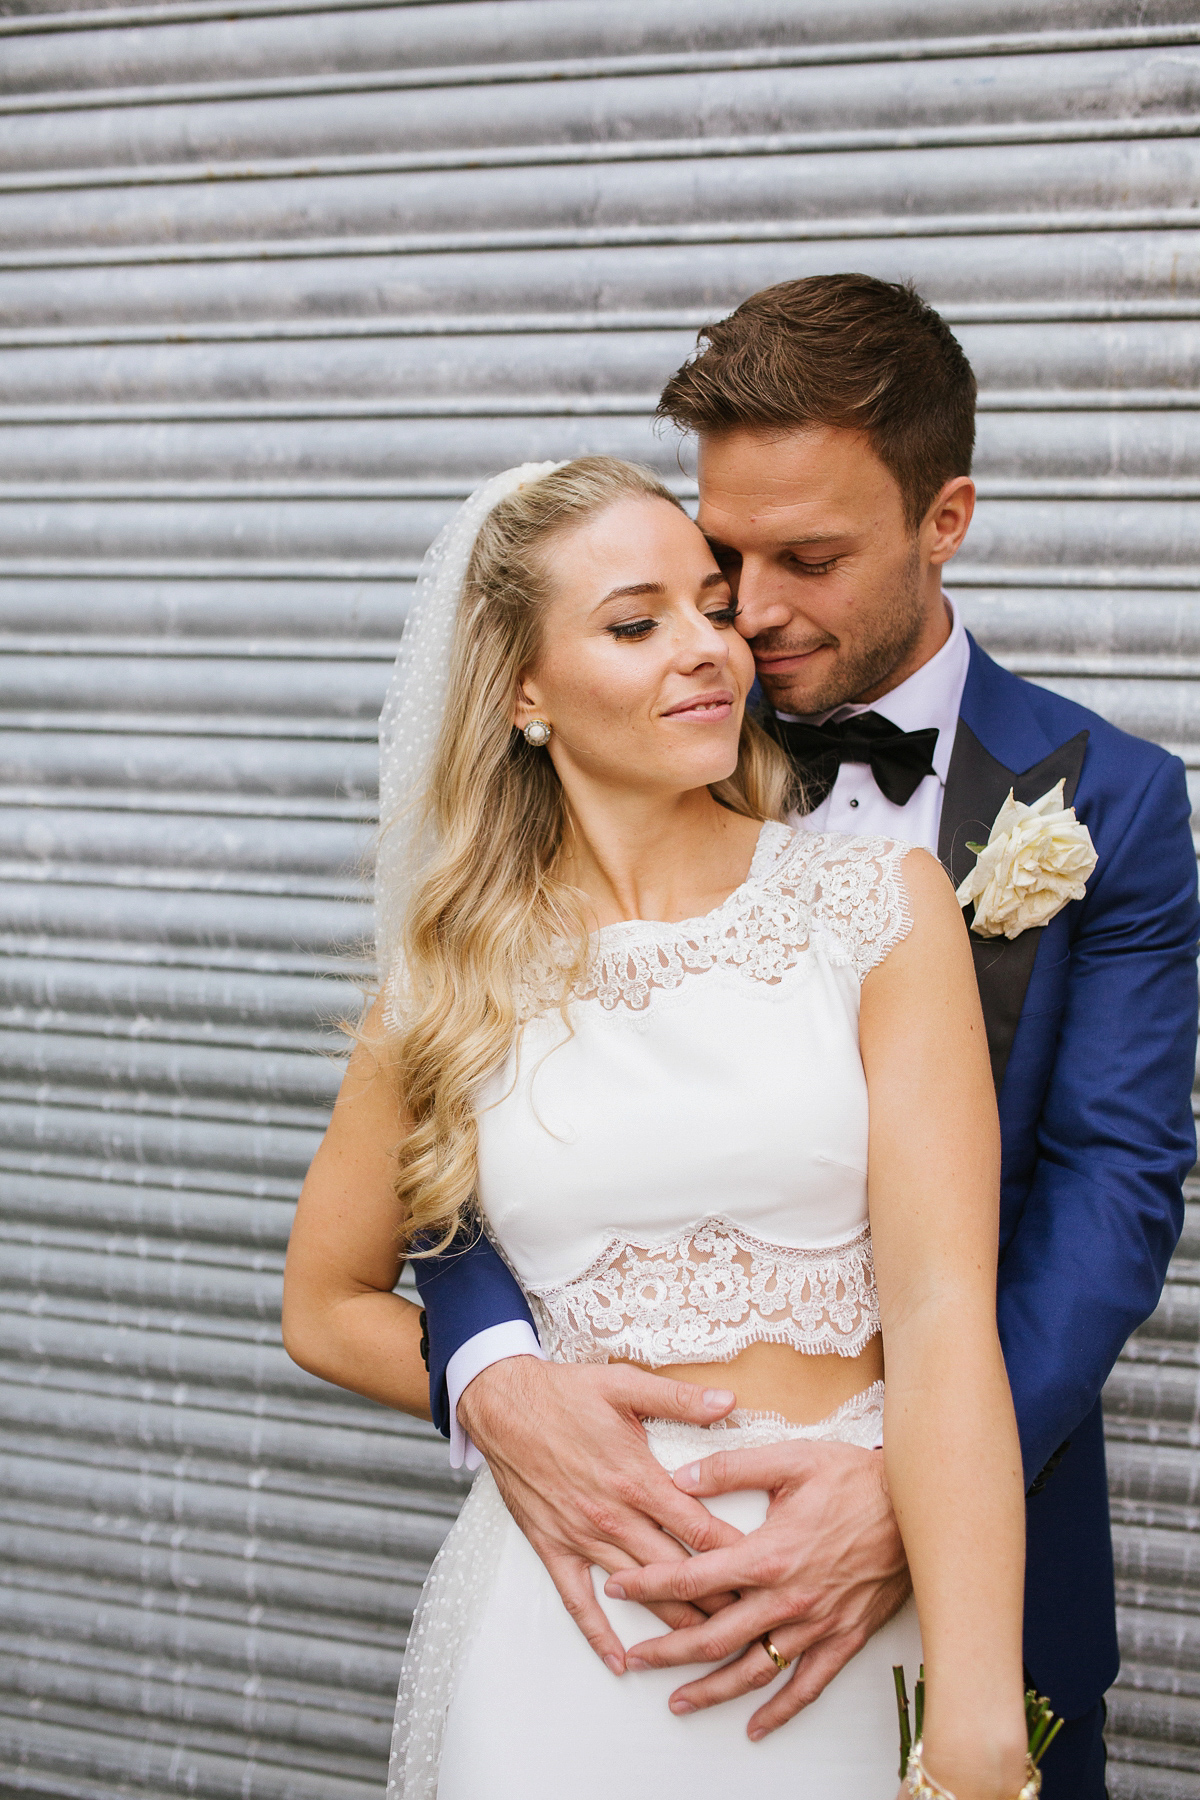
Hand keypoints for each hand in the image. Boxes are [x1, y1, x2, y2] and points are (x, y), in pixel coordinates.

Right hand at [458, 1357, 744, 1672]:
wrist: (503, 1405)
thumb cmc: (564, 1393)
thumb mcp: (626, 1384)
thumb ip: (681, 1399)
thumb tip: (729, 1401)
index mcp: (636, 1478)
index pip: (698, 1528)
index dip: (734, 1554)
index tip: (764, 1573)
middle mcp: (612, 1516)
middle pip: (675, 1569)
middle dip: (716, 1598)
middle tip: (751, 1622)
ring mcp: (581, 1536)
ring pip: (637, 1590)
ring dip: (671, 1620)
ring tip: (708, 1647)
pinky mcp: (552, 1546)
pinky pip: (576, 1600)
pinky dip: (598, 1633)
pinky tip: (619, 1660)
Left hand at [604, 1437, 910, 1737]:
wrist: (920, 1508)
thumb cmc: (857, 1480)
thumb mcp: (791, 1460)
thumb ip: (732, 1468)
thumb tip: (683, 1478)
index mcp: (769, 1555)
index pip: (694, 1578)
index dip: (650, 1585)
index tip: (620, 1588)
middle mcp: (787, 1599)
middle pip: (714, 1637)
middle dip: (667, 1650)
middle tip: (635, 1658)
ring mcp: (816, 1626)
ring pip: (753, 1671)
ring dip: (711, 1690)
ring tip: (676, 1700)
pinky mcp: (843, 1639)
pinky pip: (806, 1687)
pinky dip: (778, 1712)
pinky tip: (755, 1726)